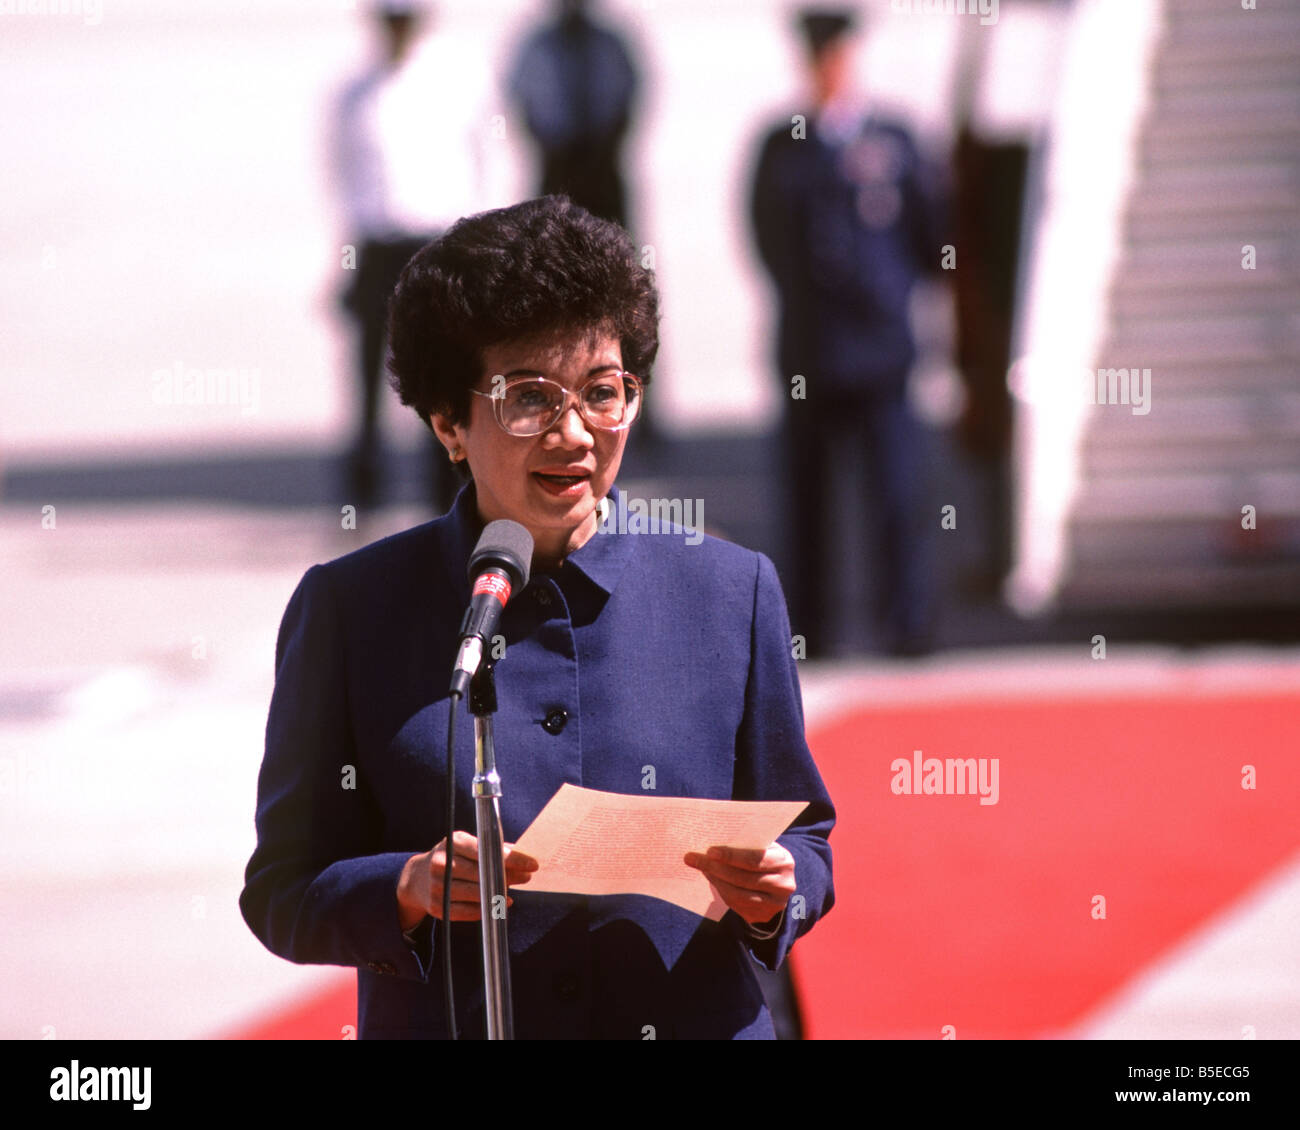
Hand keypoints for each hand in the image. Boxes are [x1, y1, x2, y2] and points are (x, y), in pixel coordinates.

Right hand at [397, 830, 537, 929]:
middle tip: (526, 878)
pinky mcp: (437, 907)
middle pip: (483, 873)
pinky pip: (467, 912)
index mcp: (453, 842)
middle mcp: (442, 863)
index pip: (487, 850)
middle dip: (509, 876)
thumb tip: (521, 854)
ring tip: (510, 892)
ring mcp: (437, 886)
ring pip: (477, 893)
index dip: (512, 858)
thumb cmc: (451, 857)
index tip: (531, 863)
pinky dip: (485, 909)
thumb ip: (492, 848)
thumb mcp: (466, 844)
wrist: (416, 878)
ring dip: (498, 894)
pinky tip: (497, 905)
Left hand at [683, 843, 795, 926]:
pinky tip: (712, 879)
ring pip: (737, 894)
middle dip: (715, 867)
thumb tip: (713, 840)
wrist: (778, 882)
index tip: (710, 851)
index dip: (731, 855)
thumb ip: (745, 844)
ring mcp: (774, 904)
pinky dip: (721, 891)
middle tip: (693, 858)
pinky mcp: (763, 916)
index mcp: (784, 861)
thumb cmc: (764, 857)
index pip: (755, 859)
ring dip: (715, 880)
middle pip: (743, 878)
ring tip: (701, 868)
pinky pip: (736, 905)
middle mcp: (783, 885)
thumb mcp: (762, 847)